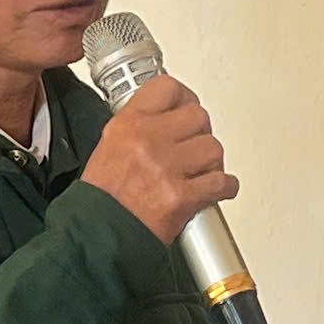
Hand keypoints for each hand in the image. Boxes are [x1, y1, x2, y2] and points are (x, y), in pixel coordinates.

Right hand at [80, 77, 238, 244]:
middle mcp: (148, 140)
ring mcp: (166, 168)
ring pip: (213, 149)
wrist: (98, 235)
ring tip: (201, 171)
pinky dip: (225, 187)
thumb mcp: (110, 145)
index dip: (183, 97)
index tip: (187, 105)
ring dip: (212, 162)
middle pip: (199, 117)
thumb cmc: (103, 197)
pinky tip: (217, 188)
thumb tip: (168, 116)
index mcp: (128, 124)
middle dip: (201, 133)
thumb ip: (140, 126)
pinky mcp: (182, 197)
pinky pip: (221, 182)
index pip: (167, 88)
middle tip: (195, 146)